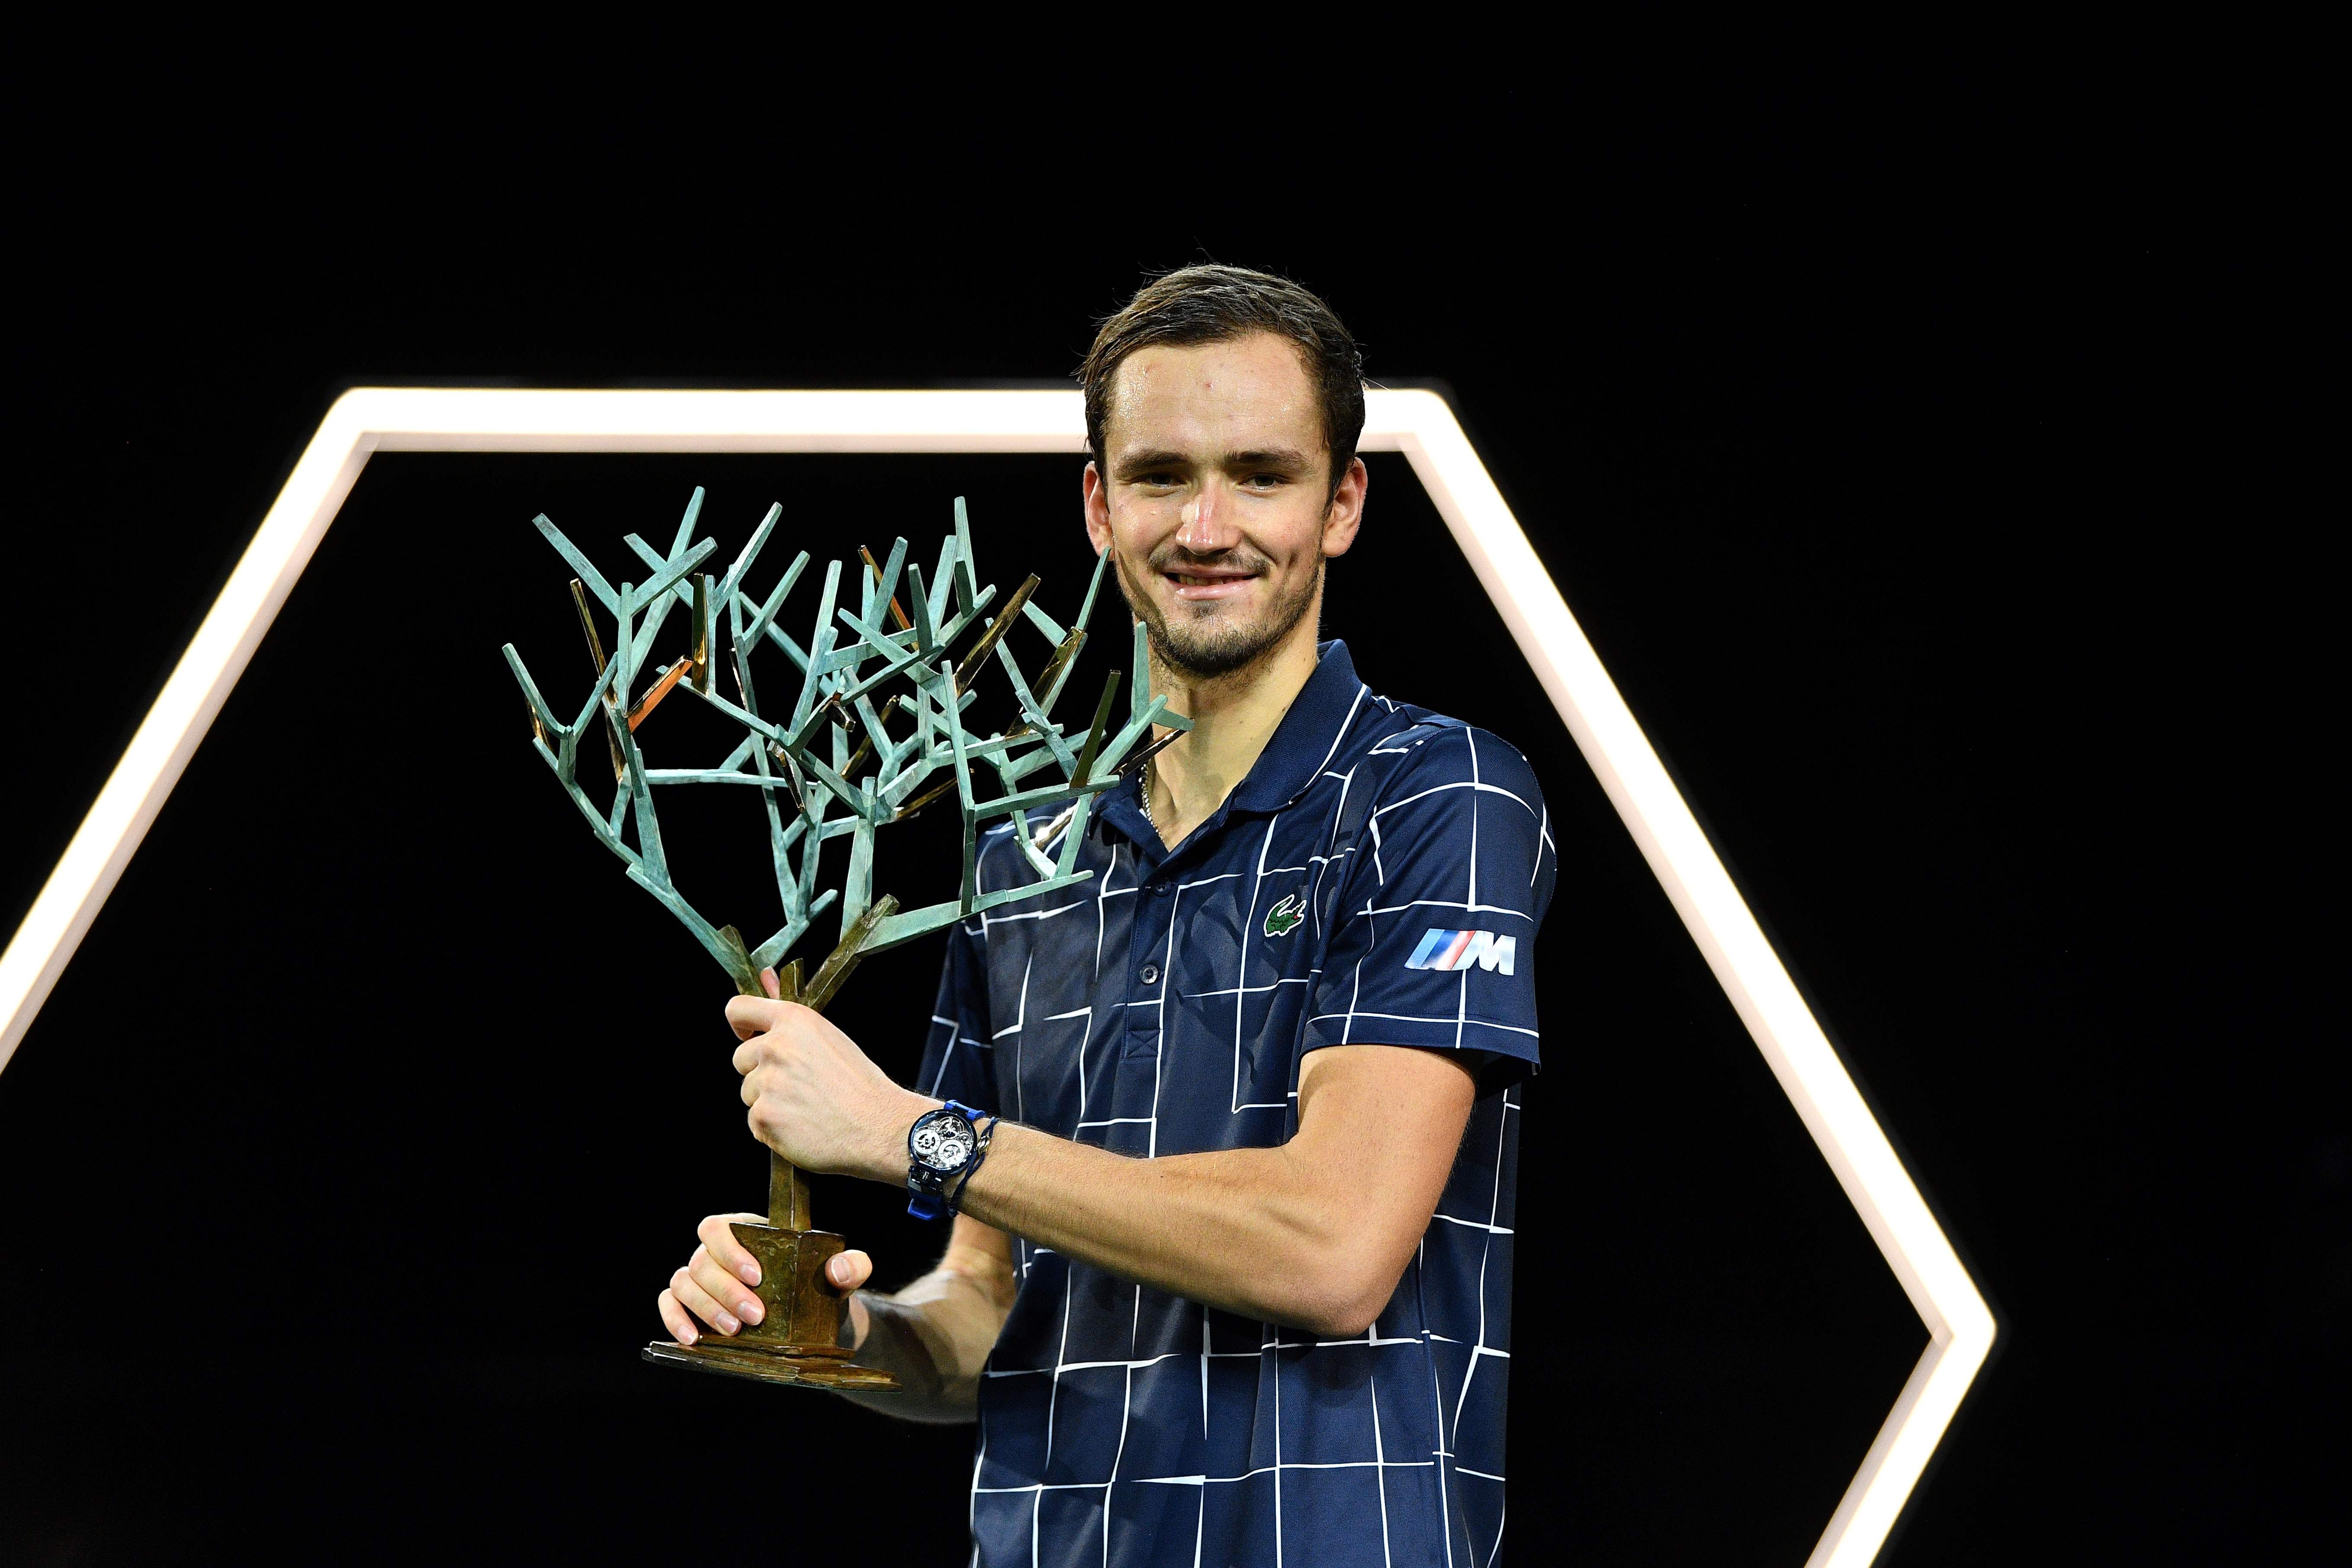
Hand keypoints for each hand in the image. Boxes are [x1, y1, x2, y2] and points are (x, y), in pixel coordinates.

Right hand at [655, 1211, 878, 1345]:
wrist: (816, 1319)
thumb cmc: (822, 1287)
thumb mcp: (845, 1274)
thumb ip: (852, 1265)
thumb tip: (837, 1270)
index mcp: (745, 1233)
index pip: (717, 1228)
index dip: (730, 1251)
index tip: (757, 1277)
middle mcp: (715, 1253)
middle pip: (702, 1262)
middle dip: (726, 1291)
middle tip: (755, 1316)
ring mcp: (700, 1279)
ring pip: (683, 1283)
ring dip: (705, 1308)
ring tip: (734, 1331)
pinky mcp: (691, 1305)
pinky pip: (669, 1303)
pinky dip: (674, 1318)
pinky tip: (692, 1338)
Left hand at [727, 982, 932, 1180]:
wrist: (878, 1126)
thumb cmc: (860, 1084)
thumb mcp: (829, 1038)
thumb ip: (790, 1016)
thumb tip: (766, 976)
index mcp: (793, 1021)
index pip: (738, 1009)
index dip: (740, 1024)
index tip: (746, 1035)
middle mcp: (775, 1048)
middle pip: (741, 1058)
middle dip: (761, 1071)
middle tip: (796, 1085)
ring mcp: (767, 1085)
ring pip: (749, 1093)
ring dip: (768, 1101)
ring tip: (805, 1108)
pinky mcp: (763, 1118)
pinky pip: (754, 1122)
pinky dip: (773, 1128)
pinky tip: (801, 1126)